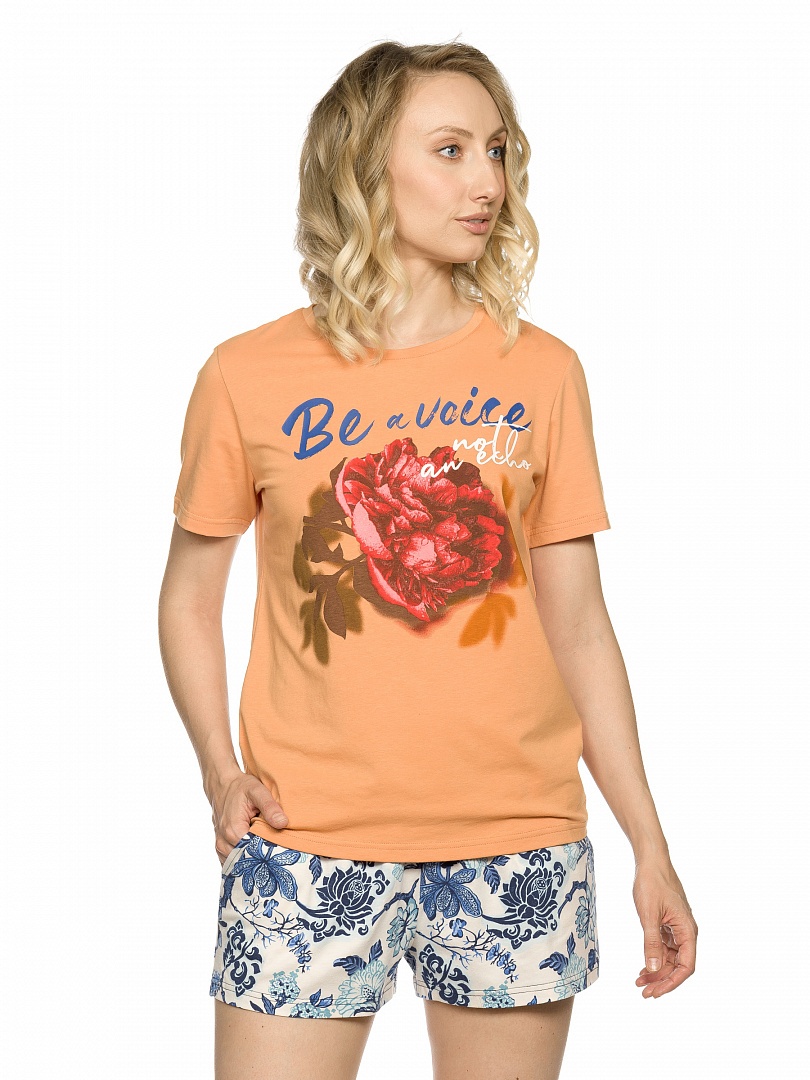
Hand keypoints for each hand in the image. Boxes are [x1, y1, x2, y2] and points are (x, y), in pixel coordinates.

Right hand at [208, 769, 287, 866]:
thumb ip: (270, 807)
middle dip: (263, 859)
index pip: (254, 853)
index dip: (270, 853)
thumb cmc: (241, 787)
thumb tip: (283, 823)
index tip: (283, 850)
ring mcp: (220, 847)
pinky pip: (234, 861)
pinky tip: (256, 854)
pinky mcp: (221, 848)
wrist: (222, 785)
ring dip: (254, 860)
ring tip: (268, 854)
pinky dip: (245, 860)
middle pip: (248, 861)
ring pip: (240, 863)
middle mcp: (224, 842)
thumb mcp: (258, 791)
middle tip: (279, 855)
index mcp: (233, 830)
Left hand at [632, 858, 697, 997]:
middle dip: (662, 980)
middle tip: (644, 993)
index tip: (656, 992)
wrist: (650, 861)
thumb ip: (652, 942)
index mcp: (688, 930)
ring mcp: (677, 928)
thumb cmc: (652, 883)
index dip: (672, 982)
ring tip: (640, 982)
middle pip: (678, 965)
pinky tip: (643, 967)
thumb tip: (654, 968)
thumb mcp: (649, 915)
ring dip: (657, 971)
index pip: (686, 966)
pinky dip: (655, 957)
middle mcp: (686, 932)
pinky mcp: (668, 924)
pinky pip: (664, 947)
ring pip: (671, 958)